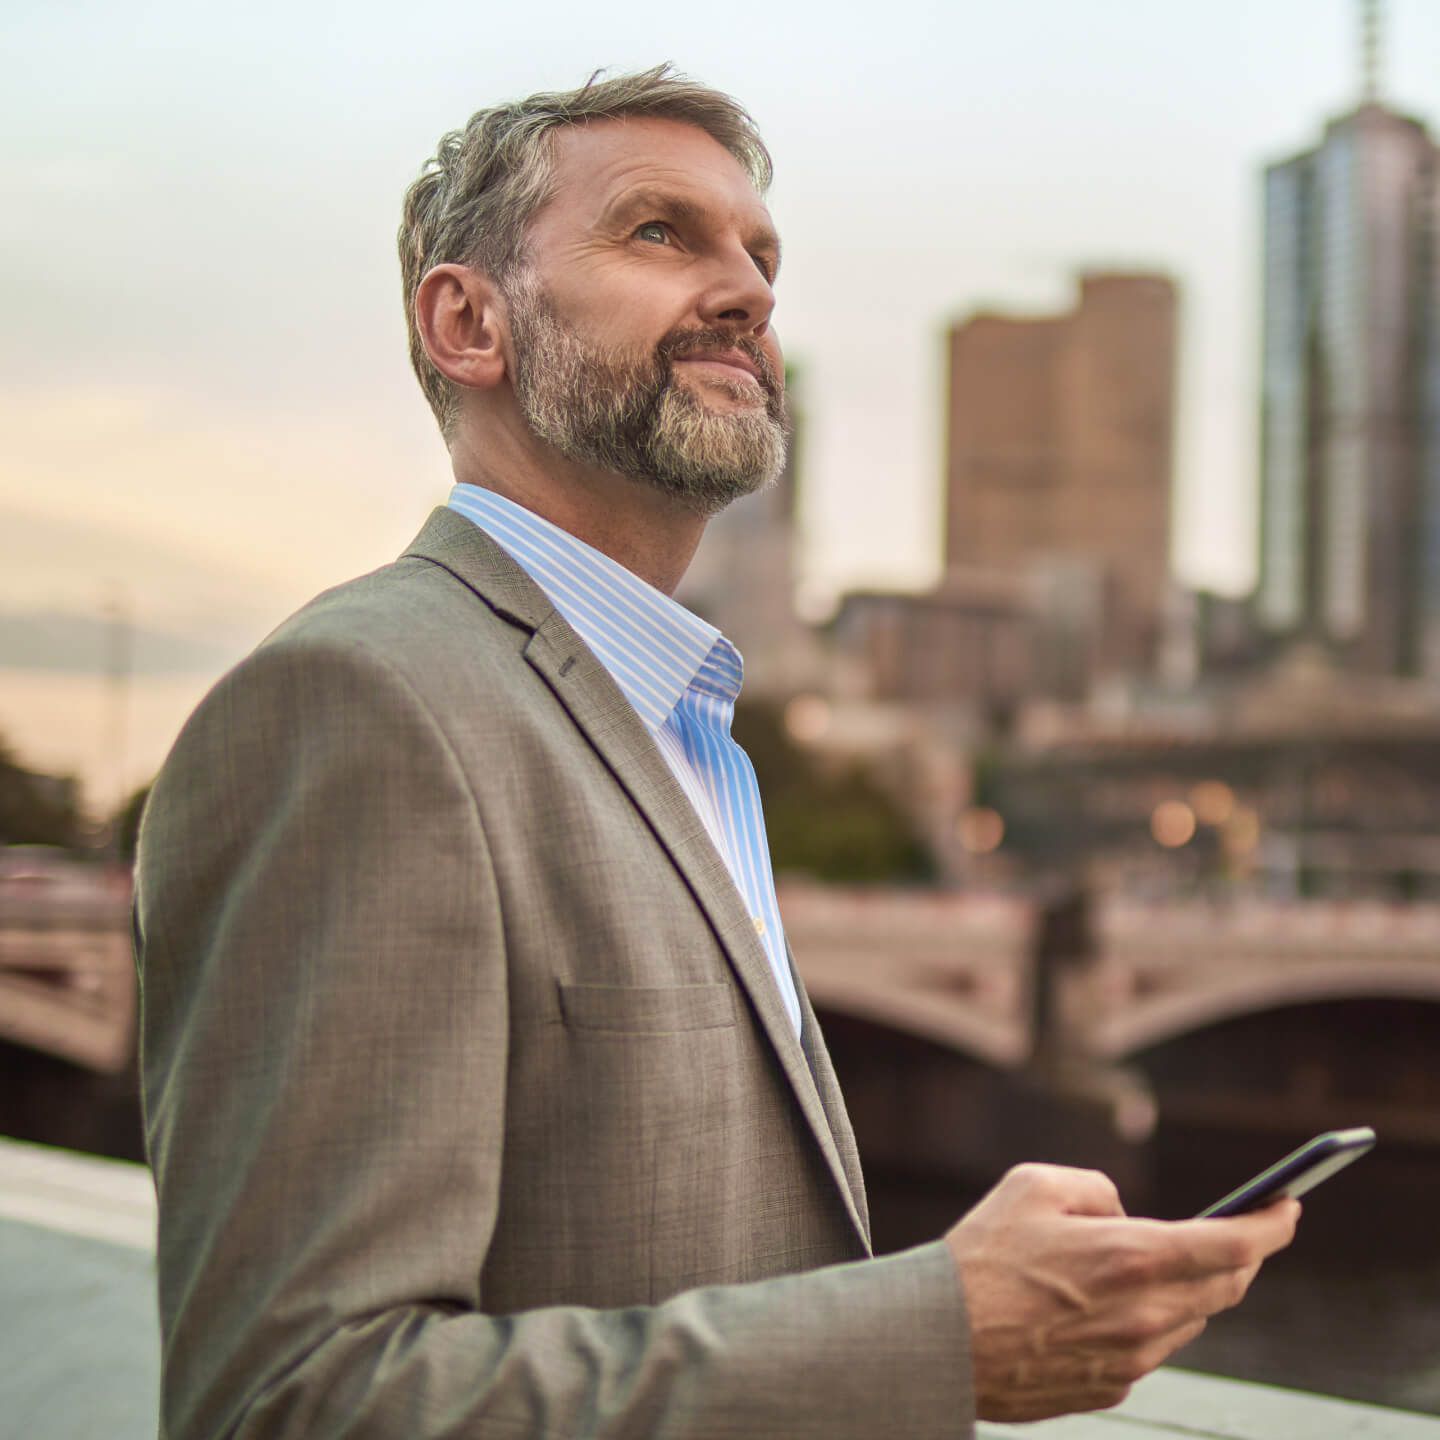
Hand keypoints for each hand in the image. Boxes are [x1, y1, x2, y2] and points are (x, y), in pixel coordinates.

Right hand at [944, 1163, 1298, 1421]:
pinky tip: (1107, 1305)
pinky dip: (1148, 1321)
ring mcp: (1131, 1359)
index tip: (1288, 1209)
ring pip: (1190, 1321)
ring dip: (1191, 1290)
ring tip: (1160, 1265)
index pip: (1234, 1245)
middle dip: (1241, 1256)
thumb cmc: (981, 1257)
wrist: (940, 1340)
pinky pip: (1150, 1350)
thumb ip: (1097, 1188)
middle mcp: (1144, 1314)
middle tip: (1240, 1233)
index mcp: (1132, 1256)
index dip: (1272, 1225)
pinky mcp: (1110, 1389)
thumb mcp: (1033, 1184)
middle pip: (1224, 1287)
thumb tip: (1123, 1213)